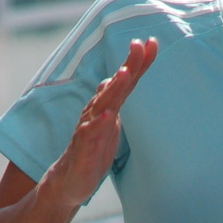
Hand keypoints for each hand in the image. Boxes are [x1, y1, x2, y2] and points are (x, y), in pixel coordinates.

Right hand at [45, 38, 158, 210]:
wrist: (69, 180)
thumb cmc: (91, 150)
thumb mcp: (109, 121)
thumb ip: (116, 99)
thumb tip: (119, 75)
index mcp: (107, 106)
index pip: (125, 81)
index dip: (138, 62)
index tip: (153, 42)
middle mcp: (97, 112)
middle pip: (115, 86)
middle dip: (128, 65)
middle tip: (139, 45)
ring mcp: (89, 128)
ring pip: (102, 104)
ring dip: (113, 88)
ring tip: (125, 73)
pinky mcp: (83, 148)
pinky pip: (90, 134)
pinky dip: (99, 124)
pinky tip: (108, 115)